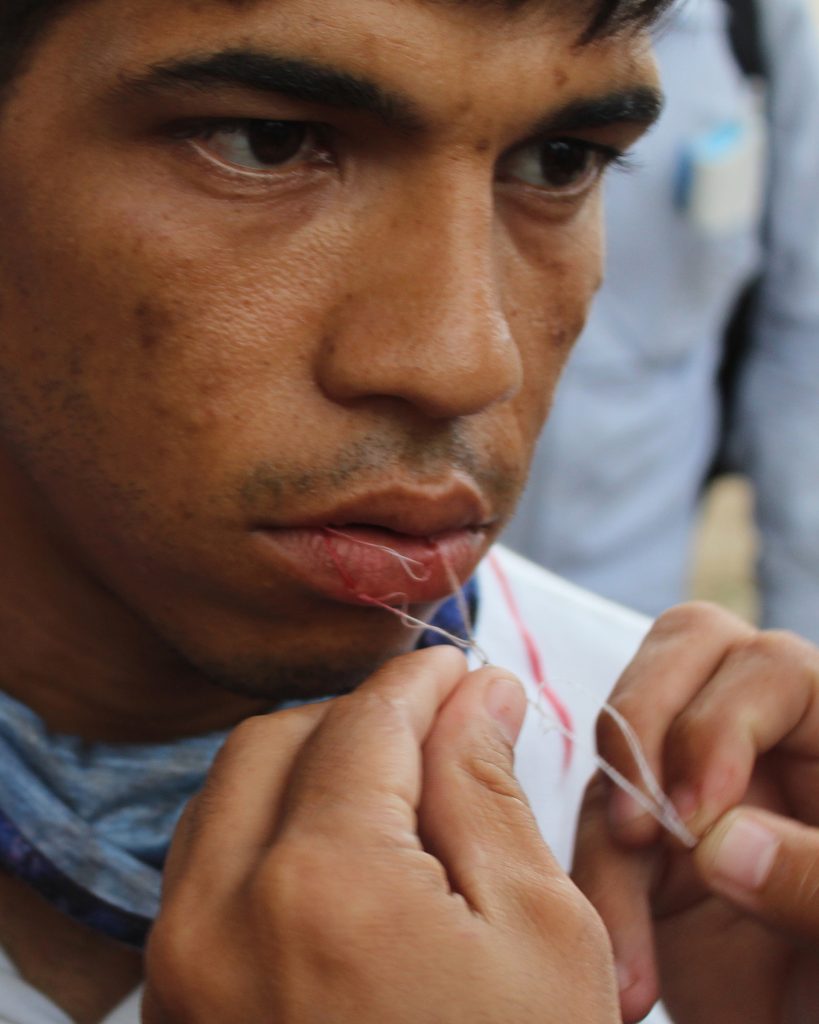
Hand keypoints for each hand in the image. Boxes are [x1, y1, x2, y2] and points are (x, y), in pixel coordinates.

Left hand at [143, 647, 619, 1023]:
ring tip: (390, 787)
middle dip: (360, 716)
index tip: (458, 668)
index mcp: (325, 887)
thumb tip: (476, 694)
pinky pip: (205, 865)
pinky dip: (267, 829)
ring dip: (308, 765)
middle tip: (433, 727)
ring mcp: (180, 967)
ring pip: (229, 794)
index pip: (367, 720)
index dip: (422, 678)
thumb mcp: (539, 936)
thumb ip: (489, 790)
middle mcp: (221, 916)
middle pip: (280, 738)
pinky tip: (337, 850)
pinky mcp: (173, 1004)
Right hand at [572, 603, 818, 1023]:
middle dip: (639, 727)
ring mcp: (704, 790)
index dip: (719, 724)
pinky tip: (629, 982)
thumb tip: (718, 845)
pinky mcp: (655, 854)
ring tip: (624, 933)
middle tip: (636, 827)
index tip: (697, 817)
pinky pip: (602, 842)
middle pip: (684, 657)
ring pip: (623, 752)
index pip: (768, 667)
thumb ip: (817, 878)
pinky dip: (602, 901)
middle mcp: (766, 744)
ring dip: (610, 841)